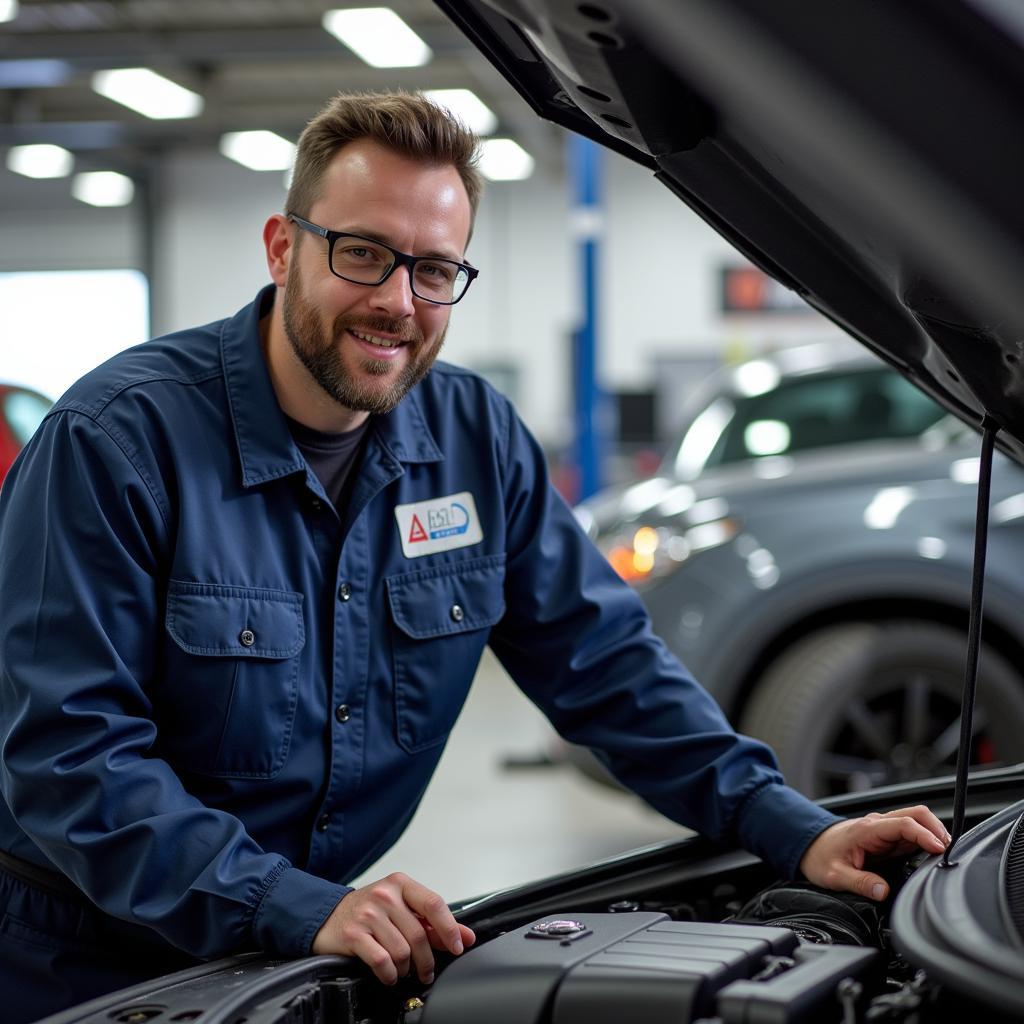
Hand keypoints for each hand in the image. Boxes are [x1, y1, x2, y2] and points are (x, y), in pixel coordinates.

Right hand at [311, 871, 475, 984]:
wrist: (328, 916)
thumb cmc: (369, 911)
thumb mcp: (401, 908)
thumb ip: (432, 922)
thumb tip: (465, 936)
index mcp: (400, 884)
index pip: (433, 904)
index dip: (449, 928)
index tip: (457, 946)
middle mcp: (384, 895)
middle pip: (418, 934)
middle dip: (427, 959)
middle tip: (426, 971)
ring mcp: (368, 914)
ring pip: (402, 950)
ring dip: (406, 967)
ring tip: (403, 968)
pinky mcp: (354, 934)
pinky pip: (382, 961)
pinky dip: (390, 974)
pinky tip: (389, 974)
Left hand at [799, 805, 950, 901]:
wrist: (808, 846)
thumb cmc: (820, 856)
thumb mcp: (834, 875)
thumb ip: (859, 882)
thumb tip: (883, 891)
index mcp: (867, 829)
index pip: (903, 824)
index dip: (925, 835)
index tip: (940, 849)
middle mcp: (878, 825)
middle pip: (916, 814)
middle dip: (936, 828)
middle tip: (950, 851)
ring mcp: (884, 830)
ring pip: (916, 821)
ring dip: (933, 832)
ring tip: (947, 853)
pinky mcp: (887, 838)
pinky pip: (911, 833)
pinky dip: (926, 839)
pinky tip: (934, 853)